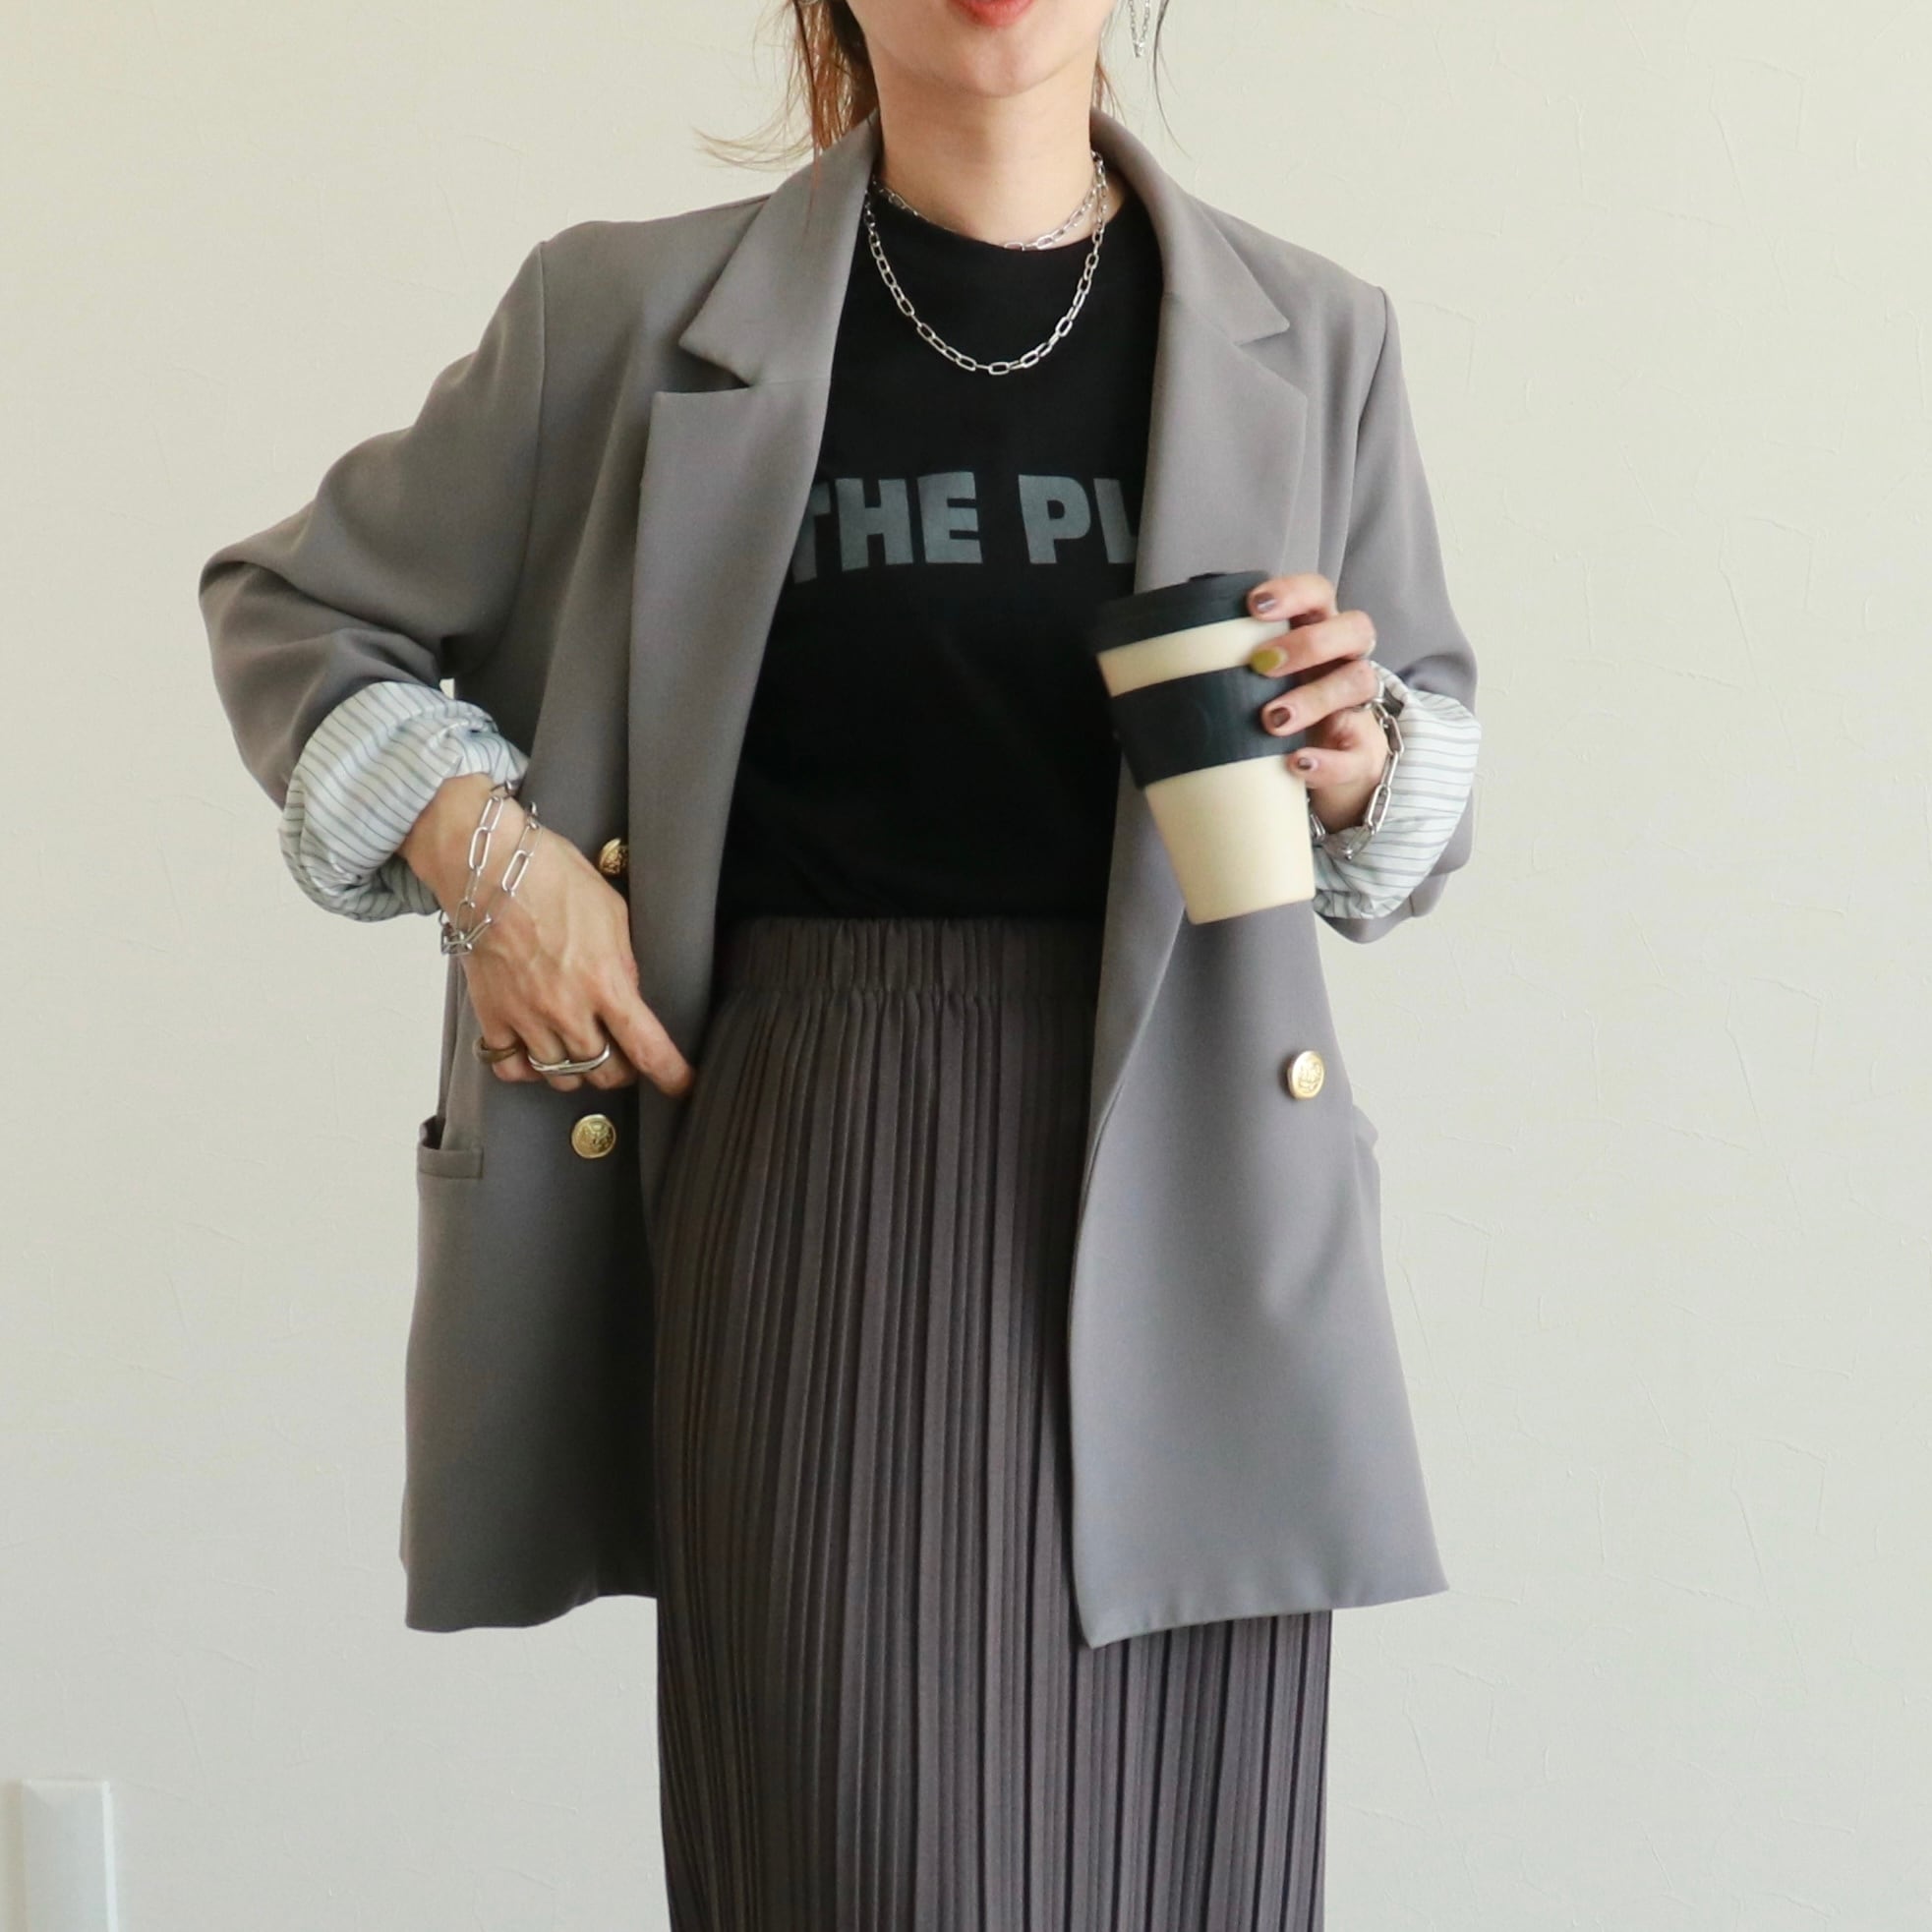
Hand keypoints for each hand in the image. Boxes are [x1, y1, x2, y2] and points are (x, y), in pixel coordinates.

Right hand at [400, 773, 695, 1098]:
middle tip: (622, 1055)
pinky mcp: (492, 1016)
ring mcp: (527, 1017)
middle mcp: (568, 1010)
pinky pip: (512, 1067)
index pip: (646, 1048)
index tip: (683, 1086)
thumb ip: (623, 962)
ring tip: (580, 1052)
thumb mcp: (613, 913)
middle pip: (604, 1071)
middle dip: (620, 1070)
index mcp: (606, 982)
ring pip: (560, 1077)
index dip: (671, 1075)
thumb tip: (628, 993)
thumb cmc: (555, 879)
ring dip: (577, 1072)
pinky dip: (527, 1069)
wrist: (489, 869)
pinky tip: (536, 1054)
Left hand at [1241, 573, 1388, 832]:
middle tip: (1262, 664)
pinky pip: (1358, 751)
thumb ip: (1216, 679)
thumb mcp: (1249, 690)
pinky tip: (1296, 763)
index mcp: (1315, 634)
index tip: (1253, 605)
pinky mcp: (1364, 750)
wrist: (1321, 769)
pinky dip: (1327, 759)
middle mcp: (1343, 660)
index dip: (1293, 592)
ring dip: (1314, 696)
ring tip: (1271, 719)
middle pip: (1353, 628)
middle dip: (1307, 642)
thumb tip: (1136, 693)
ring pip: (1359, 681)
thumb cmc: (1274, 713)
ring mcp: (1358, 703)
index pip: (1318, 594)